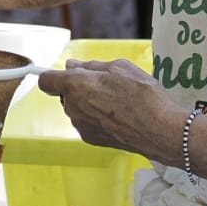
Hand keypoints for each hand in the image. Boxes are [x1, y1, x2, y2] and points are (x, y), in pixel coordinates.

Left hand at [35, 58, 176, 157]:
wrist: (160, 131)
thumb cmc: (143, 96)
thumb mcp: (121, 68)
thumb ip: (91, 66)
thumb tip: (72, 66)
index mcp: (76, 86)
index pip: (46, 80)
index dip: (54, 75)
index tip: (65, 73)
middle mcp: (73, 108)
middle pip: (65, 94)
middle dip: (79, 87)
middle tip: (106, 84)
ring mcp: (80, 126)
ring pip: (77, 108)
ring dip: (89, 103)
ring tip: (117, 102)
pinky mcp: (91, 139)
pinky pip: (87, 122)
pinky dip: (97, 118)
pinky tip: (119, 116)